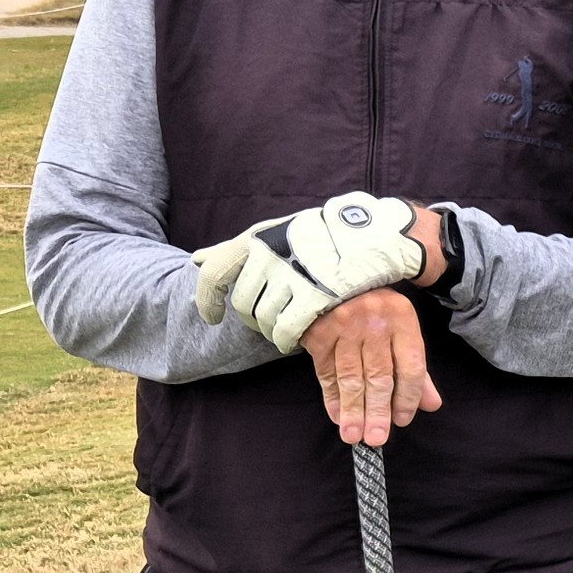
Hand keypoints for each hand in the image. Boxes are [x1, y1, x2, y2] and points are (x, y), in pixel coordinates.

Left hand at [193, 191, 433, 352]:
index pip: (215, 272)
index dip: (207, 299)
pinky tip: (294, 341)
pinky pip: (286, 330)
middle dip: (252, 319)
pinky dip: (285, 340)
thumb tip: (197, 259)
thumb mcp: (279, 232)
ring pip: (263, 319)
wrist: (375, 237)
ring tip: (286, 330)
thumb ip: (238, 248)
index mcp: (259, 238)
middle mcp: (270, 255)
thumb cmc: (326, 236)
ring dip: (270, 331)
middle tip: (268, 323)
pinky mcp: (315, 296)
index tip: (211, 317)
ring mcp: (292, 276)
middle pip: (243, 303)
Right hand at [304, 288, 442, 445]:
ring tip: (354, 435)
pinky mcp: (318, 333)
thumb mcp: (402, 329)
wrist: (334, 276)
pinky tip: (338, 416)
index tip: (402, 420)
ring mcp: (343, 326)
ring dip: (353, 410)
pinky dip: (332, 396)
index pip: (410, 366)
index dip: (408, 397)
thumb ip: (417, 369)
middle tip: (376, 439)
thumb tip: (431, 405)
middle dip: (378, 411)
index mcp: (402, 319)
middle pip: (379, 375)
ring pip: (351, 376)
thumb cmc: (376, 311)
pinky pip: (326, 371)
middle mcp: (374, 322)